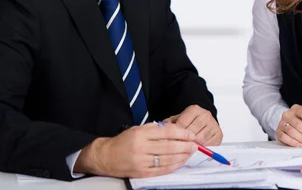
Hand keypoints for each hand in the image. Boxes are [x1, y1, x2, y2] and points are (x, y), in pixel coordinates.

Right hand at [75, 122, 196, 177]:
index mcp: (140, 134)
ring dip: (181, 156)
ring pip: (167, 159)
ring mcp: (141, 161)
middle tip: (195, 145)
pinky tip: (180, 162)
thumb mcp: (137, 129)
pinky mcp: (142, 173)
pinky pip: (161, 170)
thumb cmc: (123, 141)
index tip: (191, 134)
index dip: (181, 133)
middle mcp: (141, 147)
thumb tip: (175, 130)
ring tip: (190, 153)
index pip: (166, 132)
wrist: (106, 157)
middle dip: (185, 146)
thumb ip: (155, 129)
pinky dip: (173, 166)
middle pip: (168, 146)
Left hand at [163, 105, 222, 145]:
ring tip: (186, 149)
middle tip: (177, 147)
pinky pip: (208, 144)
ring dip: (192, 146)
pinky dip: (202, 148)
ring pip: (200, 139)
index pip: (182, 123)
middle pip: (192, 132)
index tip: (170, 140)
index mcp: (195, 109)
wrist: (204, 121)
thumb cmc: (189, 121)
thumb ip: (169, 123)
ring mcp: (213, 124)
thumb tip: (162, 128)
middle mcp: (206, 115)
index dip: (175, 133)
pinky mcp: (219, 134)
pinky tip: (196, 149)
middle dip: (183, 141)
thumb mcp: (178, 119)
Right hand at [276, 104, 301, 147]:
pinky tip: (300, 145)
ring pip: (291, 131)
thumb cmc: (301, 121)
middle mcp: (287, 114)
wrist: (288, 123)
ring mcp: (281, 123)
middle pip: (298, 124)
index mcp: (296, 109)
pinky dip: (293, 142)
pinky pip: (284, 137)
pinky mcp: (278, 132)